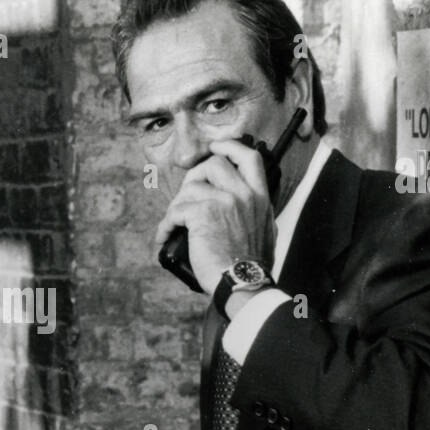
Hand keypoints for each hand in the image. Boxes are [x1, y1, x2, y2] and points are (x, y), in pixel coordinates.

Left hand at [153, 138, 275, 295]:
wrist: (243, 283)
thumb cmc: (251, 266)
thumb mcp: (264, 231)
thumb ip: (254, 212)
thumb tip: (243, 205)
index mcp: (259, 197)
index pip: (249, 158)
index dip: (229, 146)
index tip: (215, 147)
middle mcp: (244, 194)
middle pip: (214, 164)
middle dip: (194, 177)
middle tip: (185, 196)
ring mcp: (224, 201)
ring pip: (191, 187)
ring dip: (177, 206)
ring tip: (173, 225)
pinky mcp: (203, 213)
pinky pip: (176, 210)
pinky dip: (165, 225)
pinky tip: (165, 237)